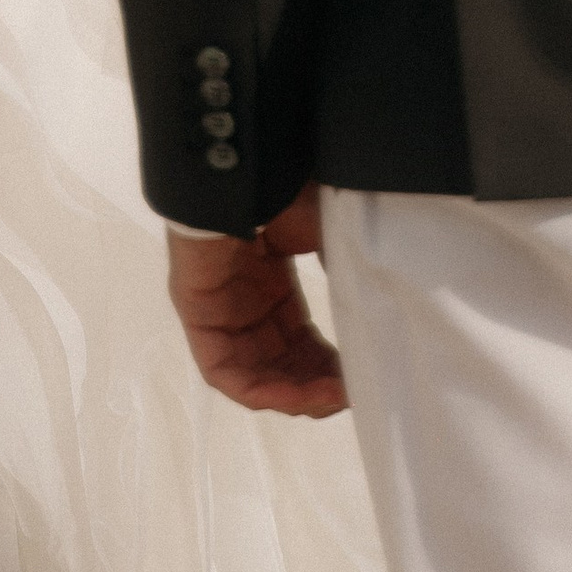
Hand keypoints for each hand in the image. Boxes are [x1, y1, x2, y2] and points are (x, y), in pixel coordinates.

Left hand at [165, 191, 345, 417]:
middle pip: (280, 364)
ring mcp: (219, 311)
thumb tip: (375, 308)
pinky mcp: (196, 315)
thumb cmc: (282, 192)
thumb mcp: (324, 234)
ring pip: (254, 375)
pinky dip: (259, 390)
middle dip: (316, 388)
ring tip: (330, 399)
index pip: (299, 342)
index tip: (360, 380)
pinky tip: (294, 394)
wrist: (241, 172)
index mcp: (272, 284)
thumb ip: (344, 270)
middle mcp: (245, 303)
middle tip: (350, 395)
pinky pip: (223, 371)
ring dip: (294, 395)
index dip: (329, 366)